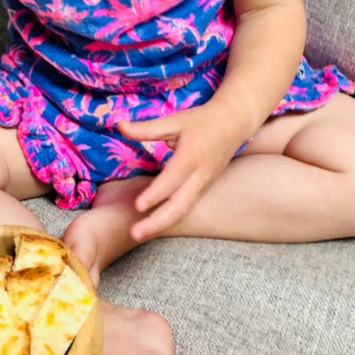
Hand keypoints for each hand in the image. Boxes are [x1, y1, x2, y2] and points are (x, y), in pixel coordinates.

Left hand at [114, 103, 255, 241]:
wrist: (233, 125)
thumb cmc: (202, 122)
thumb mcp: (175, 120)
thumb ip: (147, 128)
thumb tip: (120, 126)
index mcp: (192, 156)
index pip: (172, 179)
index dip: (155, 193)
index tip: (137, 206)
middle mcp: (199, 175)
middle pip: (180, 205)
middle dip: (157, 222)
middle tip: (134, 233)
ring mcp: (203, 185)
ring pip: (183, 211)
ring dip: (161, 225)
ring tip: (138, 234)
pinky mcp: (202, 190)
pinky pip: (185, 208)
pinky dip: (169, 219)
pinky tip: (151, 225)